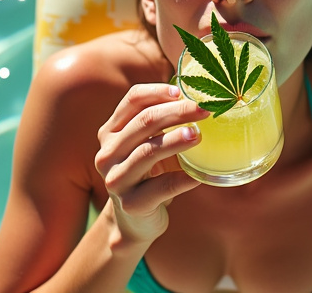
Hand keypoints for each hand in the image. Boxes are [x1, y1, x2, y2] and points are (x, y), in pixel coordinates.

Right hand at [94, 83, 209, 244]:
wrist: (134, 221)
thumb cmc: (148, 174)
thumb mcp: (147, 144)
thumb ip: (160, 123)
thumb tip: (199, 95)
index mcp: (110, 132)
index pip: (132, 100)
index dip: (158, 91)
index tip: (183, 90)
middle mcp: (107, 153)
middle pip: (143, 122)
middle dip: (176, 112)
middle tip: (204, 109)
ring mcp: (116, 179)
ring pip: (148, 151)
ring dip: (177, 140)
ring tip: (199, 134)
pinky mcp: (131, 203)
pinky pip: (162, 186)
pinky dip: (184, 178)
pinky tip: (200, 174)